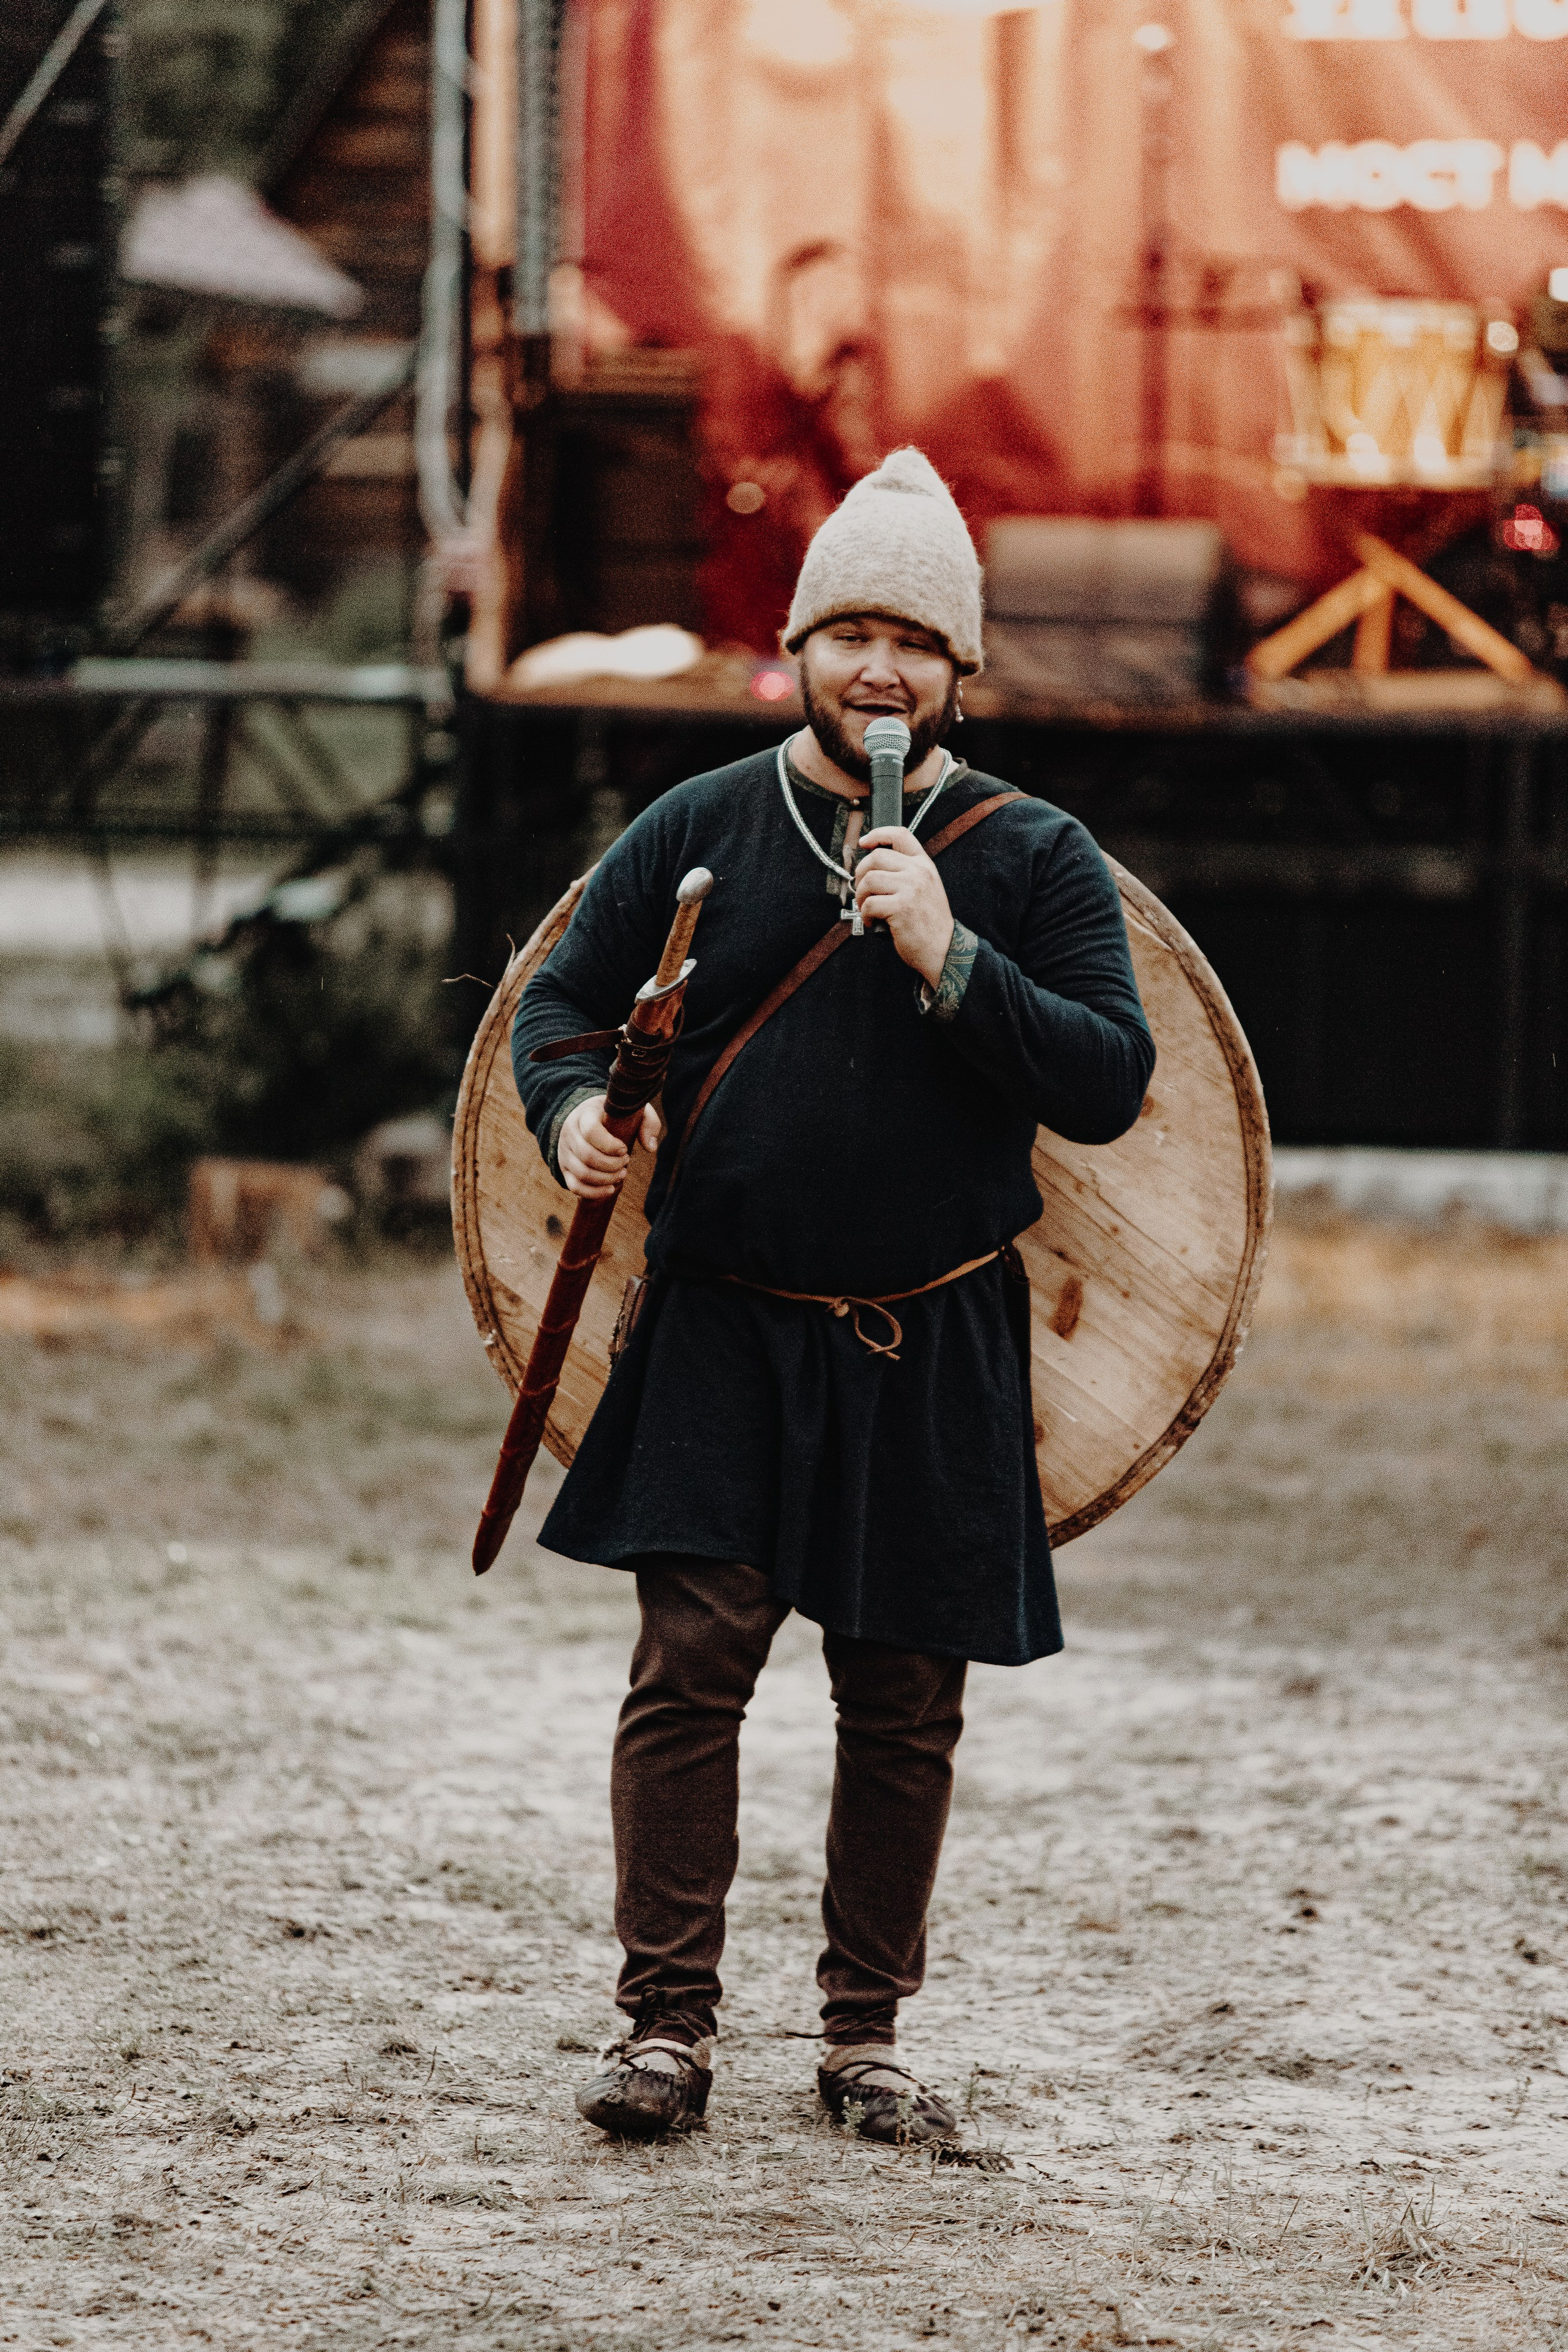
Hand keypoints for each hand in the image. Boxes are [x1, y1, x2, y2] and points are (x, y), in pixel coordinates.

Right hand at [558, 1095, 662, 1199]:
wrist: (587, 1117)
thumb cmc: (613, 1115)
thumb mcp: (631, 1110)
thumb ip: (648, 1123)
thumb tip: (650, 1148)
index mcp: (585, 1115)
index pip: (591, 1132)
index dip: (610, 1145)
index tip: (624, 1149)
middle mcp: (570, 1133)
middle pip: (587, 1156)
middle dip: (612, 1165)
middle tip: (626, 1161)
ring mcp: (564, 1152)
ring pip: (582, 1173)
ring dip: (606, 1179)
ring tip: (622, 1174)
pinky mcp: (565, 1168)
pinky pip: (575, 1186)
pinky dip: (594, 1192)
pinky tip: (610, 1188)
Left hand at [853, 826, 954, 987]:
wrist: (943, 948)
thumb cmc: (929, 923)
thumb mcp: (925, 888)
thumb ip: (906, 873)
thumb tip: (871, 866)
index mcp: (924, 865)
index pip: (900, 835)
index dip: (878, 834)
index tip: (864, 842)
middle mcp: (919, 872)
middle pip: (876, 857)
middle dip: (861, 875)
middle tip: (863, 892)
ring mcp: (911, 888)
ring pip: (869, 879)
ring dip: (861, 897)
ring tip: (868, 909)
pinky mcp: (901, 907)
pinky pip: (869, 904)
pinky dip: (866, 915)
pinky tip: (874, 922)